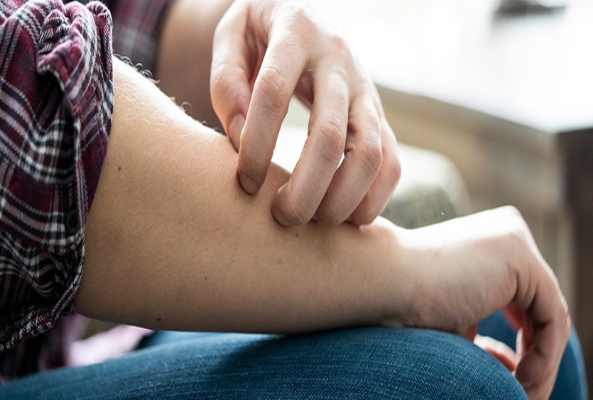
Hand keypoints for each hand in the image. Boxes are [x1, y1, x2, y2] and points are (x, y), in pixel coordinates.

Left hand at [211, 0, 400, 225]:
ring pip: (370, 155)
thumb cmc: (262, 32)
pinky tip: (342, 219)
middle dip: (305, 189)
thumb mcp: (232, 35)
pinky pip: (391, 163)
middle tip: (280, 217)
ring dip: (341, 201)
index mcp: (296, 32)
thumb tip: (239, 136)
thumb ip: (227, 80)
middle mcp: (339, 61)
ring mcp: (366, 91)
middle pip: (330, 135)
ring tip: (309, 223)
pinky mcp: (380, 116)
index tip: (244, 182)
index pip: (273, 92)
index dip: (257, 144)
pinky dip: (372, 200)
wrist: (310, 16)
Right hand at [398, 207, 569, 398]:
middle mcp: (506, 231)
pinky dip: (542, 356)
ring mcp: (514, 238)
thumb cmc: (402, 302)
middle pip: (539, 304)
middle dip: (533, 352)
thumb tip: (510, 362)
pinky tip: (520, 379)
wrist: (379, 282)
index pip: (525, 296)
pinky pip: (550, 316)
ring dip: (539, 362)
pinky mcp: (520, 255)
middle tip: (521, 389)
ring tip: (519, 392)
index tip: (508, 373)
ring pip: (549, 314)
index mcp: (488, 240)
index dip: (525, 340)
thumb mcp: (455, 316)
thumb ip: (482, 324)